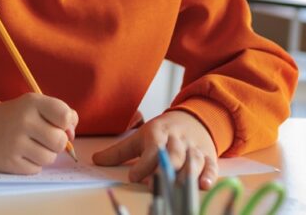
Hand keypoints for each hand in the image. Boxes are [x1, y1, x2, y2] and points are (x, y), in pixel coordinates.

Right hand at [0, 93, 77, 173]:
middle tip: (46, 138)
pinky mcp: (10, 162)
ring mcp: (15, 142)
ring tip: (34, 146)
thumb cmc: (19, 116)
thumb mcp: (37, 105)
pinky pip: (36, 169)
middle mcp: (23, 121)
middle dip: (58, 143)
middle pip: (59, 141)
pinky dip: (34, 163)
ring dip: (46, 154)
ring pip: (50, 158)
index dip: (66, 124)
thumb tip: (71, 135)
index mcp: (32, 103)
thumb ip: (61, 114)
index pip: (65, 116)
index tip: (57, 124)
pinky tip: (23, 153)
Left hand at [92, 110, 218, 188]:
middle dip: (166, 168)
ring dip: (187, 173)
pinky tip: (204, 185)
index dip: (143, 163)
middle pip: (173, 155)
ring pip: (192, 161)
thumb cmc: (162, 131)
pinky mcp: (208, 157)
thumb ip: (119, 151)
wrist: (192, 119)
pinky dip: (209, 176)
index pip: (151, 149)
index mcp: (158, 134)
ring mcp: (194, 149)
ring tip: (179, 186)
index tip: (134, 176)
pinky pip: (210, 166)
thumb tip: (95, 160)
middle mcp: (177, 141)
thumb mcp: (140, 137)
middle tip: (155, 182)